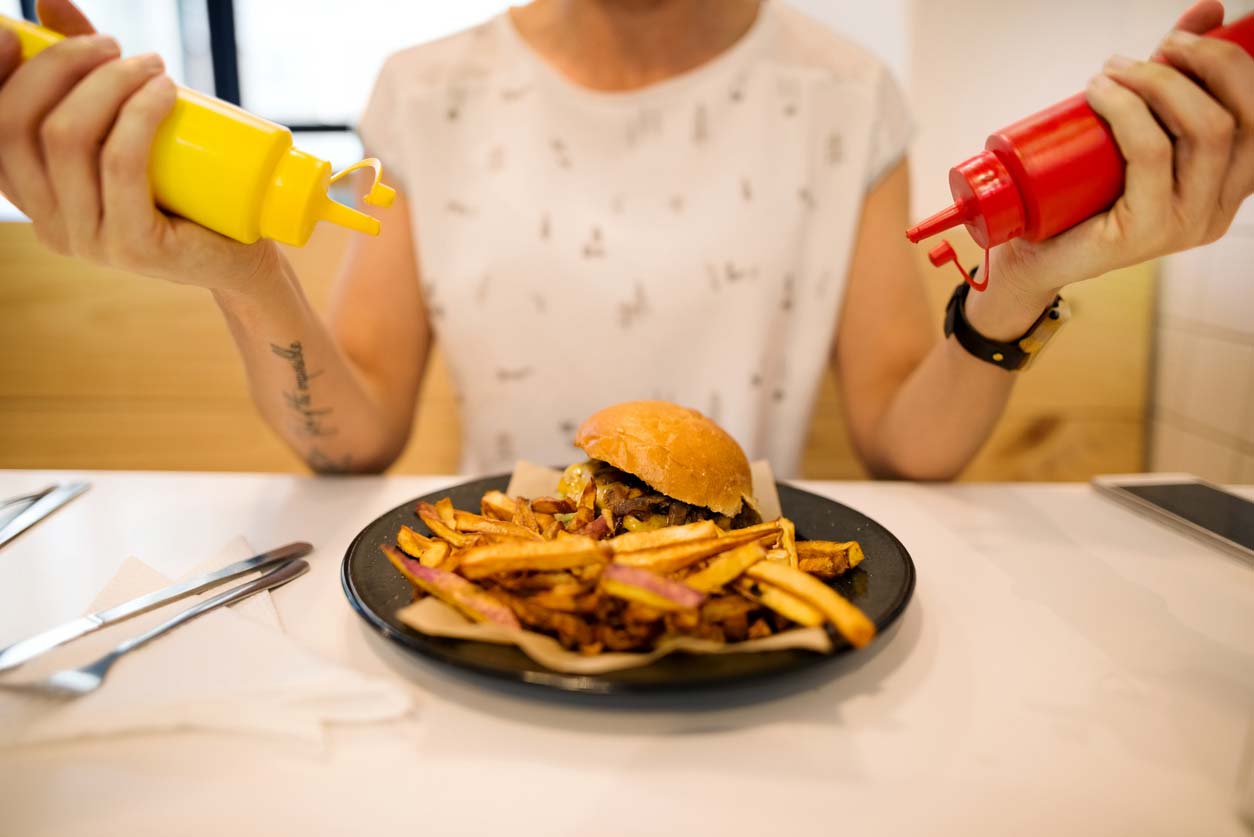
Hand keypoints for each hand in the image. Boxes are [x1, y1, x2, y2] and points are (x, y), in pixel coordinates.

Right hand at [0, 0, 279, 290]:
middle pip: (19, 126)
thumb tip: (51, 2)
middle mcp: (50, 225)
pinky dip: (136, 114)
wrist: (242, 256)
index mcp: (36, 197)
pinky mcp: (134, 247)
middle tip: (112, 45)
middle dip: (59, 66)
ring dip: (107, 82)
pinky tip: (162, 89)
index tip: (14, 33)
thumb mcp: (130, 126)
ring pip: (68, 139)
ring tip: (151, 64)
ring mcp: (89, 241)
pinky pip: (119, 164)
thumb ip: (85, 72)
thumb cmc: (187, 187)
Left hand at [989, 0, 1252, 303]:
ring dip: (1158, 82)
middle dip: (1201, 63)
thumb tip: (1209, 11)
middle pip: (1240, 116)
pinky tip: (1101, 91)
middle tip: (1147, 51)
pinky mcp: (1146, 234)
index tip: (1183, 36)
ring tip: (1110, 71)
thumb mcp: (1131, 129)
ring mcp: (1186, 225)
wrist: (1031, 256)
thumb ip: (1171, 79)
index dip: (1233, 63)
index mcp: (1227, 185)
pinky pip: (1152, 154)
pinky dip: (1128, 110)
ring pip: (1205, 131)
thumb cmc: (1078, 193)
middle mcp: (1218, 209)